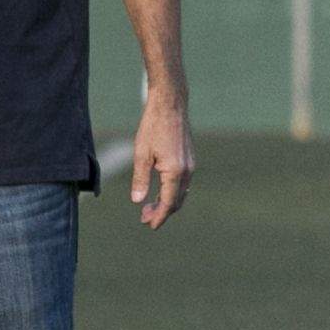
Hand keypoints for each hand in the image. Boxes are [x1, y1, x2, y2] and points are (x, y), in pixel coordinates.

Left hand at [129, 90, 192, 229]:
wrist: (170, 104)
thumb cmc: (153, 126)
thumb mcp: (141, 154)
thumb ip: (140, 179)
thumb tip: (138, 201)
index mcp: (176, 172)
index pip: (168, 203)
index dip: (159, 216)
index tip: (149, 225)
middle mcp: (188, 170)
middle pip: (177, 201)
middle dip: (162, 212)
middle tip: (144, 218)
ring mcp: (191, 164)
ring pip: (181, 192)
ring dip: (167, 202)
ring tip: (150, 206)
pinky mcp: (190, 158)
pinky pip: (184, 182)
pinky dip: (173, 191)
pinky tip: (161, 190)